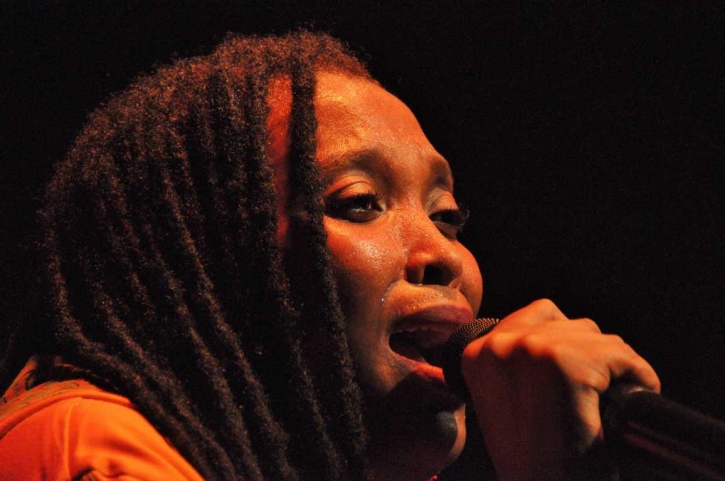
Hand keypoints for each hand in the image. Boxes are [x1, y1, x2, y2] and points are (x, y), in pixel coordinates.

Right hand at [461, 299, 659, 480]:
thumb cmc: (530, 461)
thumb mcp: (505, 401)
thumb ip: (518, 363)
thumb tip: (557, 335)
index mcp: (476, 352)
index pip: (536, 316)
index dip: (565, 344)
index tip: (579, 372)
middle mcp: (500, 343)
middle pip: (569, 324)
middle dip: (591, 356)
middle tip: (597, 393)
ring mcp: (533, 350)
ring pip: (597, 337)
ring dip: (610, 366)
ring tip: (607, 399)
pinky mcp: (570, 365)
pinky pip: (621, 355)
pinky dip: (637, 376)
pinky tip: (628, 401)